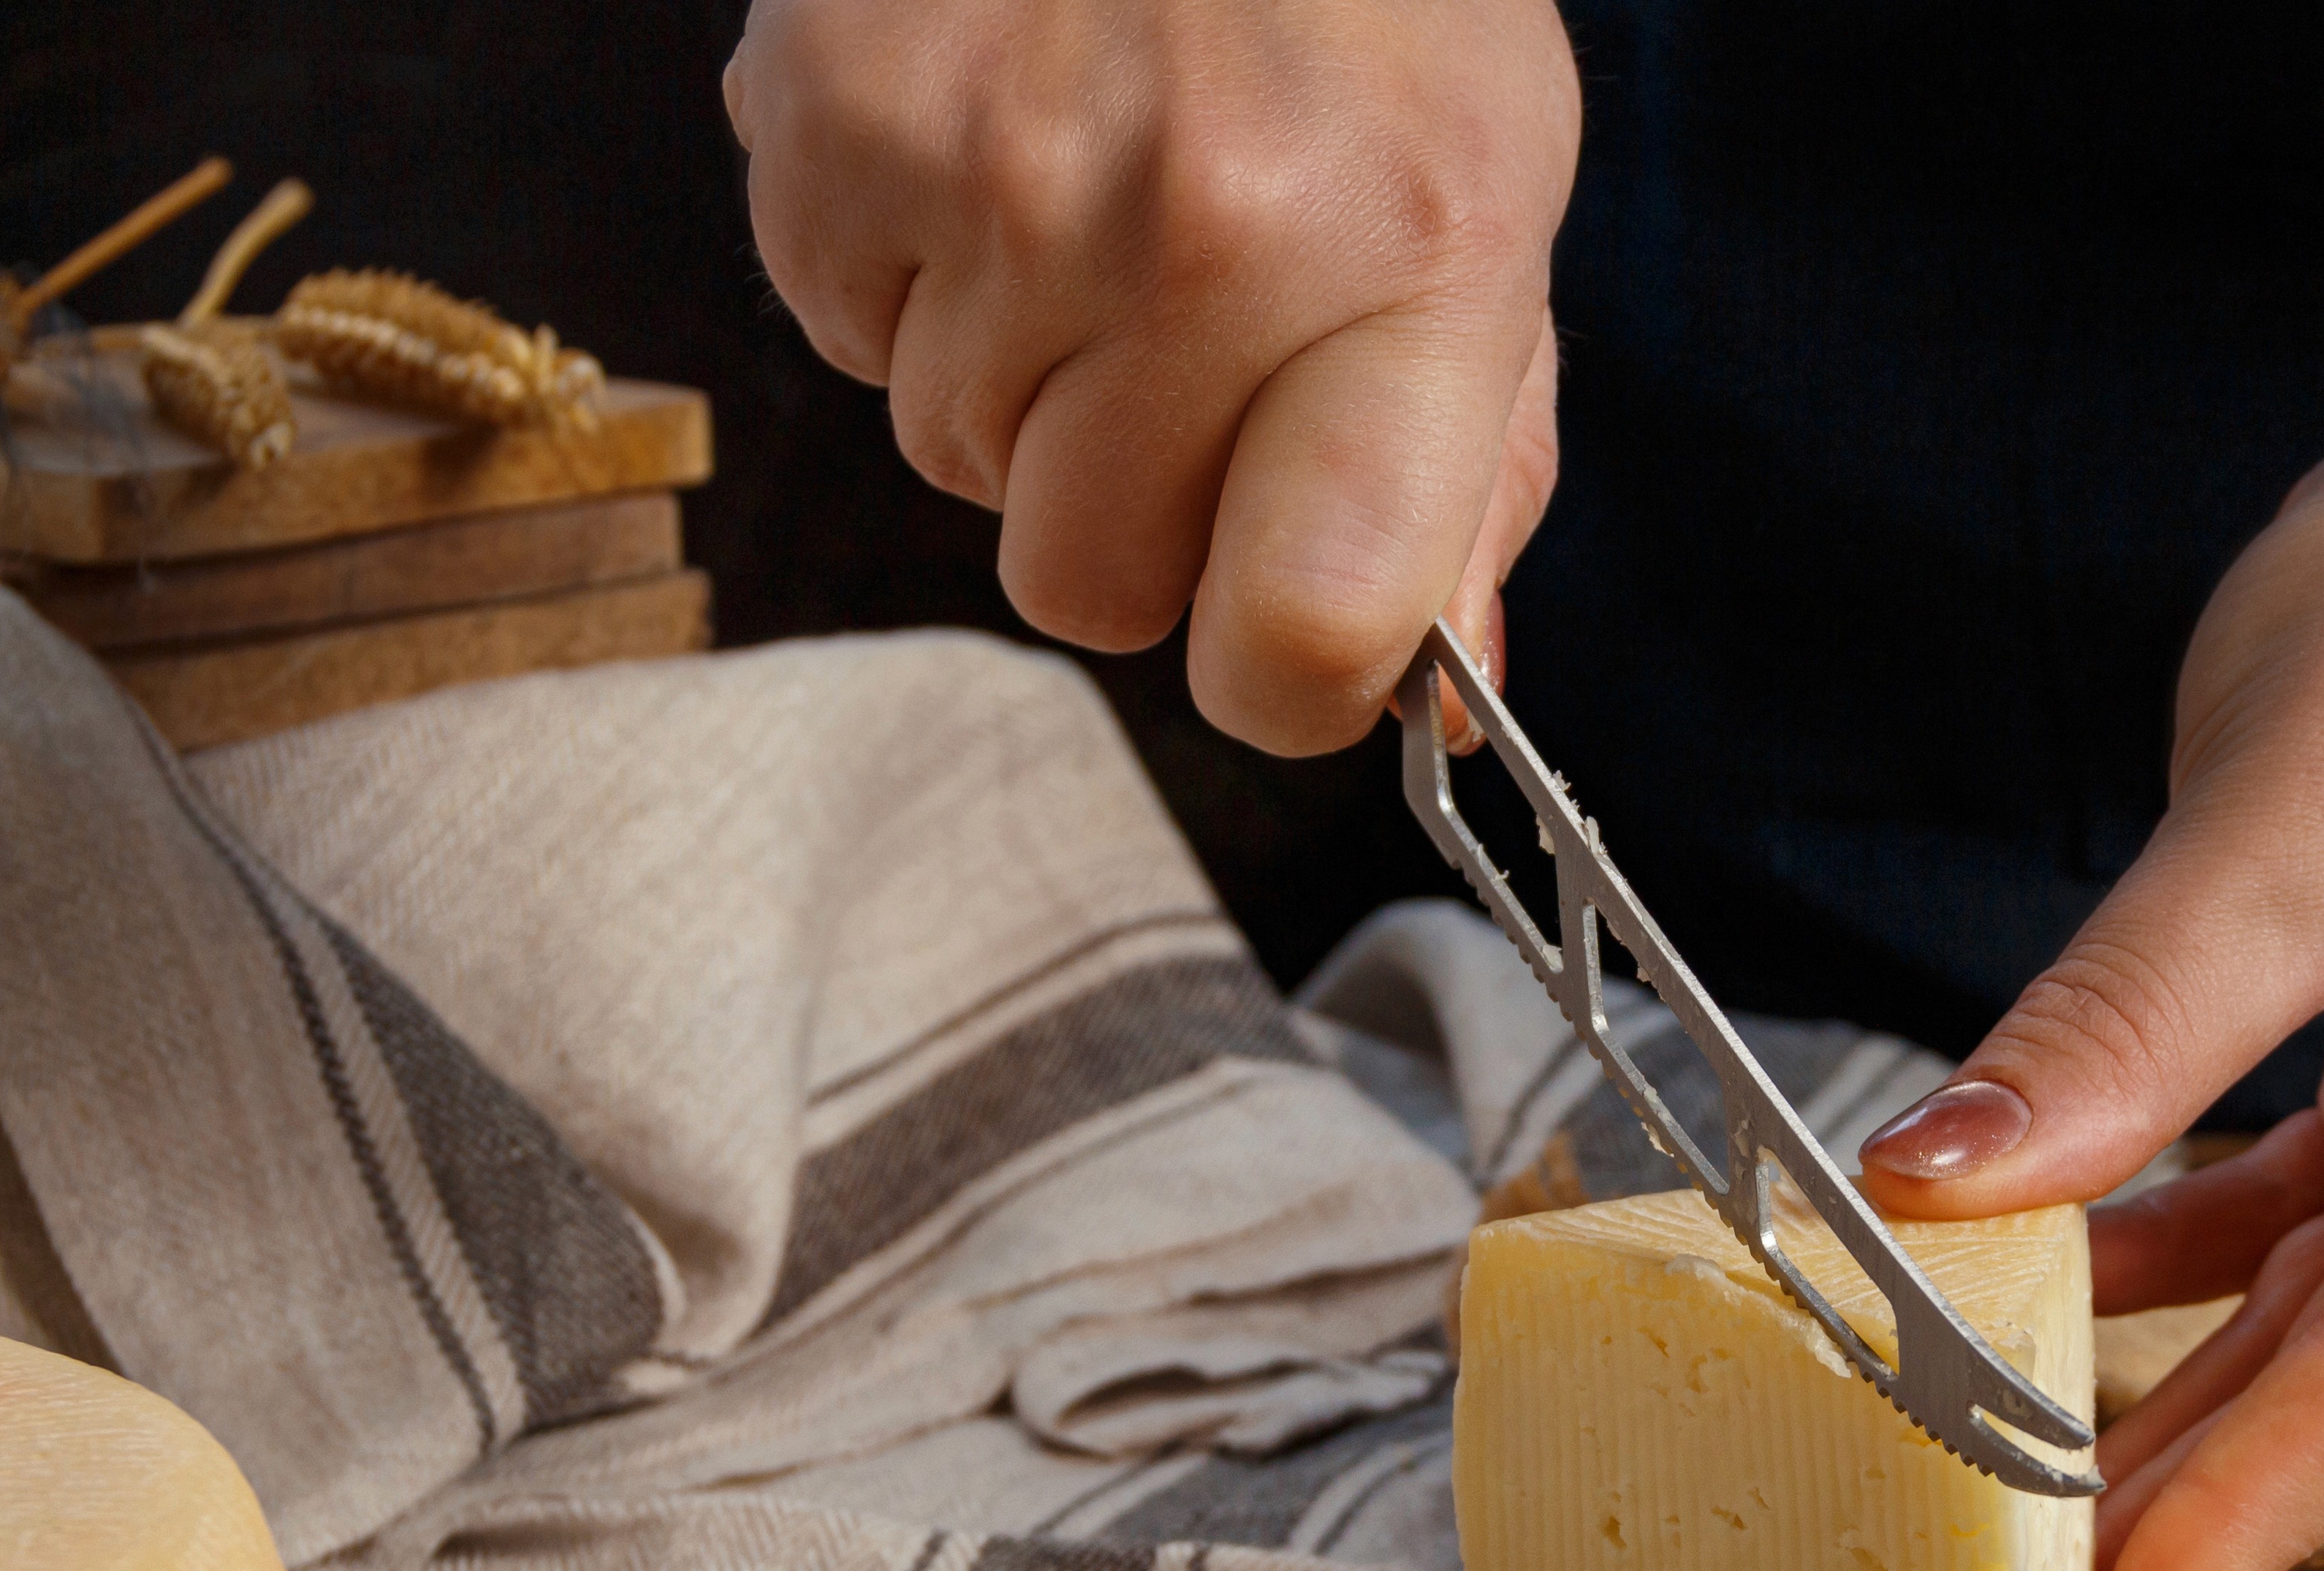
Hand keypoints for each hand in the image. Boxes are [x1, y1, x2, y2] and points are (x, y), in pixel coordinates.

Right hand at [727, 0, 1576, 751]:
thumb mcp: (1492, 197)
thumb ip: (1473, 463)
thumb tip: (1439, 692)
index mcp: (1410, 259)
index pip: (1307, 628)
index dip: (1282, 678)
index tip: (1284, 631)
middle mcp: (1203, 230)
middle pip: (1087, 586)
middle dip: (1126, 511)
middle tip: (1180, 355)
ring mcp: (998, 176)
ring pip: (954, 466)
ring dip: (1017, 384)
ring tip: (1091, 205)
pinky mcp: (831, 125)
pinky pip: (846, 338)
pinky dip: (908, 278)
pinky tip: (990, 144)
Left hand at [1863, 396, 2323, 1570]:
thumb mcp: (2276, 842)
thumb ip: (2113, 1045)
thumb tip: (1933, 1198)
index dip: (2228, 1541)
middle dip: (2189, 1509)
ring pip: (2318, 1327)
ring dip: (2166, 1408)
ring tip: (2009, 1521)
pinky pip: (2296, 1225)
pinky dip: (2171, 1266)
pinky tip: (2044, 1303)